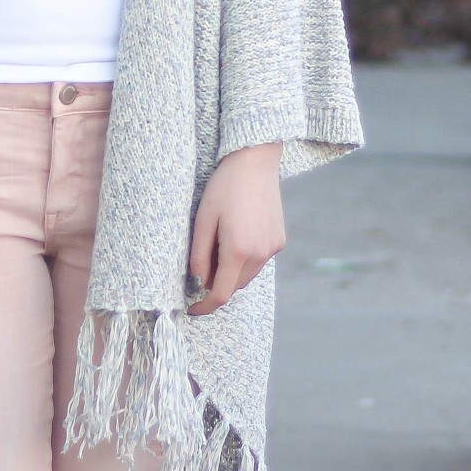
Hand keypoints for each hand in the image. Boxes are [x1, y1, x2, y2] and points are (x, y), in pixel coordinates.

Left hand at [188, 143, 283, 316]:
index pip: (221, 294)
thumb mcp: (203, 220)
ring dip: (230, 273)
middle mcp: (260, 254)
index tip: (191, 308)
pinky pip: (258, 261)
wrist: (255, 162)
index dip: (204, 306)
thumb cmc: (224, 187)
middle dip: (215, 285)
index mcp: (238, 250)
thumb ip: (199, 256)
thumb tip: (197, 284)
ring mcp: (273, 248)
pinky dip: (244, 260)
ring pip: (247, 276)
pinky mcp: (279, 241)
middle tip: (199, 266)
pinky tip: (236, 237)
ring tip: (217, 246)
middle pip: (234, 286)